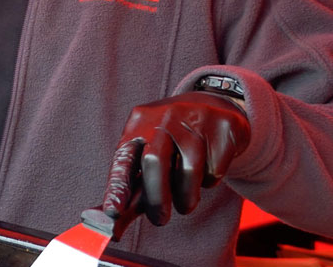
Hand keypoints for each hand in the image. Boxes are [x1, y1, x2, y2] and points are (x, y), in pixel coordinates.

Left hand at [98, 91, 250, 237]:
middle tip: (160, 220)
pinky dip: (210, 181)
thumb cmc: (172, 144)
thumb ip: (130, 192)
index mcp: (139, 123)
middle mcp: (164, 116)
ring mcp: (195, 117)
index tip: (113, 212)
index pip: (124, 157)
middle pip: (155, 161)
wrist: (214, 109)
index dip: (118, 186)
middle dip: (156, 198)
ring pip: (189, 170)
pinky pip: (215, 168)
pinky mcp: (224, 126)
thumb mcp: (147, 158)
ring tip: (185, 200)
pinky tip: (207, 170)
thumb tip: (108, 225)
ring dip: (186, 197)